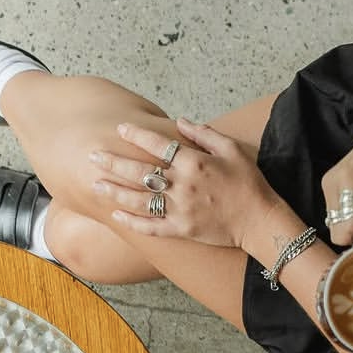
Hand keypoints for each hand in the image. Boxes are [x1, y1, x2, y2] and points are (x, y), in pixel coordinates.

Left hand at [90, 116, 280, 248]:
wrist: (259, 220)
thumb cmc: (248, 182)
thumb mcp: (231, 150)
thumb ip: (204, 134)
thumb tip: (180, 122)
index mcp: (194, 163)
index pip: (158, 145)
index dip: (137, 136)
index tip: (120, 129)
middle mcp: (183, 186)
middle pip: (140, 172)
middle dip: (114, 163)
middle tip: (93, 156)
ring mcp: (179, 210)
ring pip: (139, 200)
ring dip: (115, 192)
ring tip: (96, 185)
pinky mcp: (180, 230)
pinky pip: (150, 227)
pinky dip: (131, 222)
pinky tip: (115, 215)